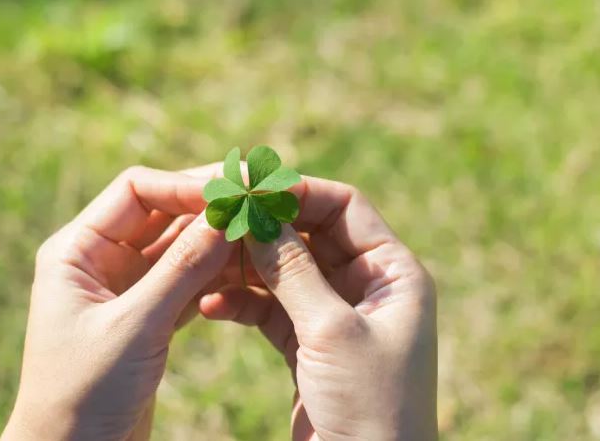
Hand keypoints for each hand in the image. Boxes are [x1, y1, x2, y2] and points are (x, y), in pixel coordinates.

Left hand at [2, 167, 232, 440]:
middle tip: (257, 198)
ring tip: (260, 232)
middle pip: (161, 213)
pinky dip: (215, 274)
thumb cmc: (83, 394)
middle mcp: (100, 259)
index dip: (185, 185)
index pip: (136, 191)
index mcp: (77, 250)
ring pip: (179, 247)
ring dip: (217, 240)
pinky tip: (247, 270)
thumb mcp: (135, 326)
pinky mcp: (148, 315)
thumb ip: (181, 269)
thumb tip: (226, 215)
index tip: (233, 191)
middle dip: (207, 206)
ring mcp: (125, 287)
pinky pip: (186, 280)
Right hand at [199, 175, 437, 439]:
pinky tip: (211, 306)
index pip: (345, 207)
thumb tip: (258, 216)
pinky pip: (272, 310)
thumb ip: (293, 271)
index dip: (298, 193)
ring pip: (285, 273)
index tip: (249, 189)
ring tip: (206, 261)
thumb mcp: (332, 333)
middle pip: (310, 236)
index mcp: (393, 274)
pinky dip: (243, 304)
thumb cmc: (372, 410)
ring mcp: (336, 318)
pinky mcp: (310, 347)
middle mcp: (367, 289)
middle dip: (265, 229)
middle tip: (216, 219)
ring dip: (247, 266)